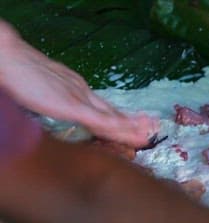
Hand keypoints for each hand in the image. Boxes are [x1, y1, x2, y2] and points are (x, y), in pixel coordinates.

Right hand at [0, 20, 157, 146]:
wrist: (8, 57)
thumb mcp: (42, 89)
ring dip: (131, 128)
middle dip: (132, 123)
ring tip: (149, 135)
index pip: (102, 107)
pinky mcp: (73, 105)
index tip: (135, 125)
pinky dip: (119, 127)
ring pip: (112, 117)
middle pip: (112, 112)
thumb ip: (52, 99)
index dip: (119, 118)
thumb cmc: (18, 73)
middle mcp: (83, 92)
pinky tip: (132, 133)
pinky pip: (101, 120)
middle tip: (152, 130)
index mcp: (76, 88)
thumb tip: (53, 105)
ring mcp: (80, 98)